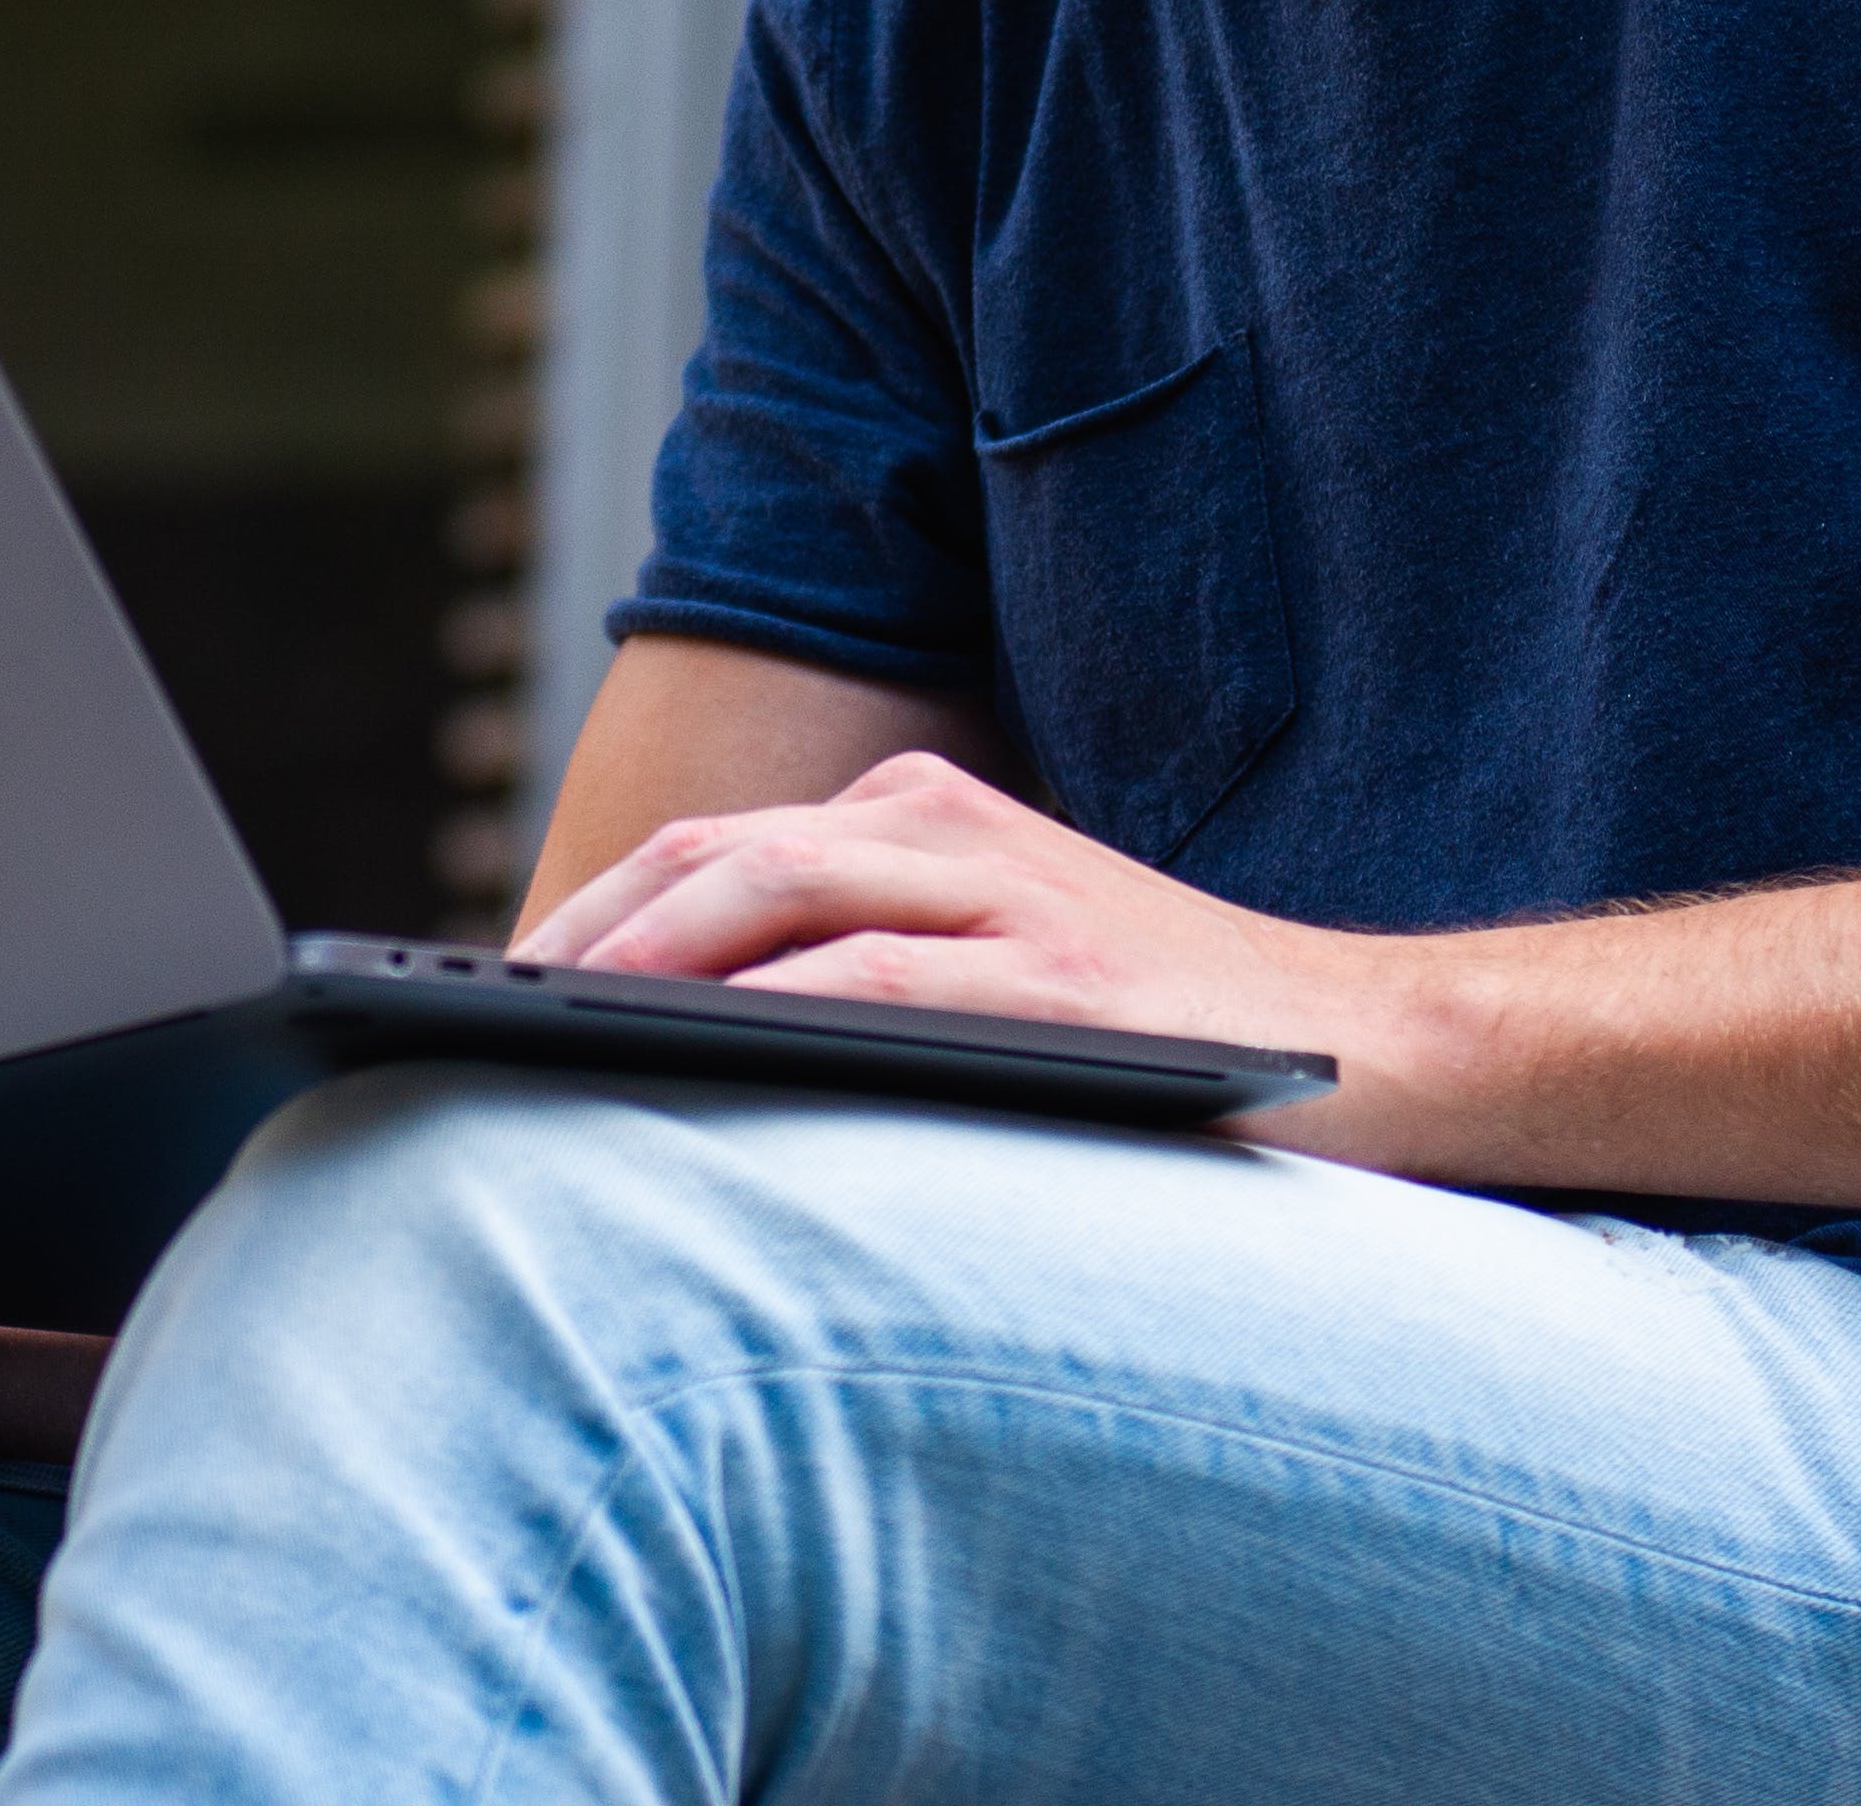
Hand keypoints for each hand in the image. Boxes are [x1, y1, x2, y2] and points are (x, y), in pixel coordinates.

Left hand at [517, 753, 1442, 1162]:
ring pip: (778, 894)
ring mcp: (1012, 897)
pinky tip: (693, 1047)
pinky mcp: (1062, 981)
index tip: (497, 984)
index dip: (594, 910)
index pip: (717, 847)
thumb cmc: (1164, 1030)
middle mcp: (954, 830)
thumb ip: (869, 963)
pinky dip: (770, 1005)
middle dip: (586, 929)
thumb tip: (679, 1036)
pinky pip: (878, 978)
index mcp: (927, 813)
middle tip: (483, 1011)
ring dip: (647, 957)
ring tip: (547, 1025)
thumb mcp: (1000, 962)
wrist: (1377, 1047)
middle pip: (719, 855)